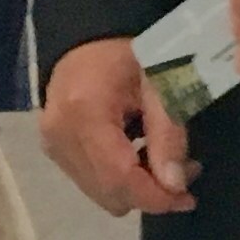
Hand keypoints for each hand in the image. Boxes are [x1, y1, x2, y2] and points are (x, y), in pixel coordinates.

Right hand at [39, 37, 196, 216]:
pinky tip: (139, 157)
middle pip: (110, 193)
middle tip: (185, 171)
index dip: (155, 197)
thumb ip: (167, 133)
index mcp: (84, 112)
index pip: (119, 176)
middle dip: (151, 194)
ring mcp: (53, 147)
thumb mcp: (158, 83)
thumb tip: (175, 186)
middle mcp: (60, 136)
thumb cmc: (127, 54)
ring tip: (164, 162)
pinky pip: (92, 184)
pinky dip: (120, 181)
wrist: (86, 40)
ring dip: (137, 190)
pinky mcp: (55, 152)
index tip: (187, 199)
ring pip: (102, 195)